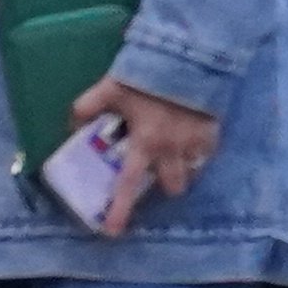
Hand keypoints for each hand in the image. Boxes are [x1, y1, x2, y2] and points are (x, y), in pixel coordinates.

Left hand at [62, 72, 217, 233]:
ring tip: (176, 154)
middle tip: (156, 172)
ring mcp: (198, 142)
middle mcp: (173, 151)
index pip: (129, 185)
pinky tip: (193, 135)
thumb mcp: (110, 88)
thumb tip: (71, 123)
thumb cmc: (147, 76)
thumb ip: (88, 106)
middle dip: (165, 186)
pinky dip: (201, 148)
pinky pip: (209, 150)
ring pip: (194, 171)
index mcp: (145, 145)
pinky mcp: (215, 129)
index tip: (113, 231)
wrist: (189, 56)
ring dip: (185, 168)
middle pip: (173, 187)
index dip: (120, 210)